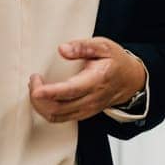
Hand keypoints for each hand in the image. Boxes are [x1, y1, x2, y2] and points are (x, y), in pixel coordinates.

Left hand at [28, 38, 146, 124]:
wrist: (130, 80)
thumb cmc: (116, 62)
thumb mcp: (103, 46)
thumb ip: (82, 46)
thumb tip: (62, 49)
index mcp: (96, 80)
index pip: (70, 91)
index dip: (50, 92)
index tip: (36, 87)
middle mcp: (91, 99)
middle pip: (59, 109)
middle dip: (39, 98)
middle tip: (34, 80)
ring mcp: (87, 109)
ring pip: (57, 117)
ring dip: (41, 106)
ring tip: (37, 88)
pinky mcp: (83, 114)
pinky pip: (61, 118)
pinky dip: (48, 110)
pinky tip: (44, 98)